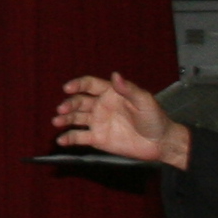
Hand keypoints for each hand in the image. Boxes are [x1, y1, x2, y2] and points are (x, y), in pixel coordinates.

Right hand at [55, 73, 186, 167]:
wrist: (160, 143)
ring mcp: (98, 122)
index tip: (68, 88)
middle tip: (62, 110)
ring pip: (76, 118)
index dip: (78, 85)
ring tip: (57, 121)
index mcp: (110, 93)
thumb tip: (115, 75)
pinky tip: (61, 140)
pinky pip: (80, 137)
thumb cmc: (155, 118)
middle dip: (68, 104)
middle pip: (78, 101)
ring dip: (64, 119)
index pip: (89, 85)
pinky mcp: (98, 139)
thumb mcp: (144, 101)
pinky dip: (69, 138)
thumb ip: (129, 89)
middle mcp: (100, 106)